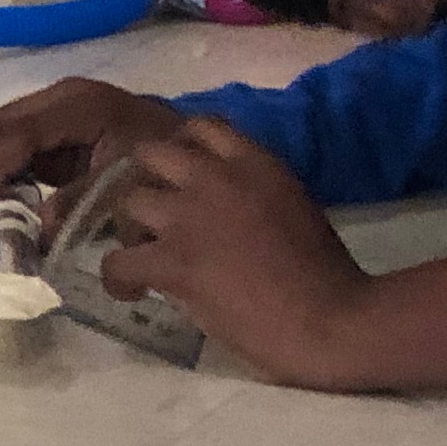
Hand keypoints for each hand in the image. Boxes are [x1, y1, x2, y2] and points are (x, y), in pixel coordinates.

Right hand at [0, 74, 188, 237]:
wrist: (193, 147)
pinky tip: (0, 209)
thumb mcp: (126, 184)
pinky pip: (11, 147)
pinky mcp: (52, 128)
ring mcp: (53, 111)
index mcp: (77, 105)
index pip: (12, 134)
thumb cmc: (164, 163)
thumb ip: (80, 202)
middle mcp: (57, 99)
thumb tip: (38, 225)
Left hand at [89, 120, 372, 387]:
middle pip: (152, 152)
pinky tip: (133, 291)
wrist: (329, 319)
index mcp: (257, 162)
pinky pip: (117, 261)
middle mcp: (217, 178)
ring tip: (142, 251)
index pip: (202, 126)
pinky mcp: (173, 262)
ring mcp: (190, 218)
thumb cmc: (326, 273)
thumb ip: (257, 193)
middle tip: (152, 212)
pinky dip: (118, 277)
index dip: (182, 148)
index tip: (180, 174)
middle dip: (144, 178)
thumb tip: (228, 208)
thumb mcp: (296, 206)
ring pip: (126, 201)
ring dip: (129, 226)